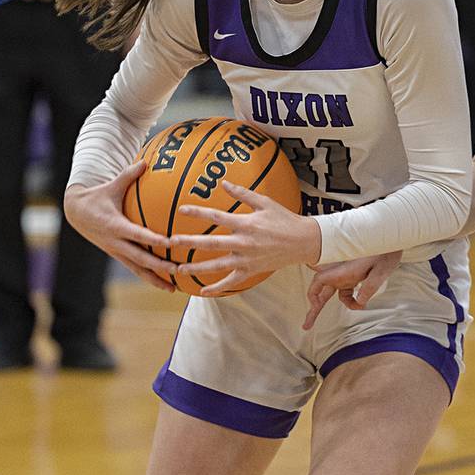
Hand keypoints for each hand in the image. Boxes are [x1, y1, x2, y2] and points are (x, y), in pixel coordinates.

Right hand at [64, 161, 178, 291]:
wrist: (76, 213)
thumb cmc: (98, 196)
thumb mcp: (111, 185)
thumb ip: (129, 175)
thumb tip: (146, 161)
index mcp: (115, 225)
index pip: (136, 234)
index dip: (152, 239)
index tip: (169, 242)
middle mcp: (116, 242)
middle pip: (140, 257)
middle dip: (159, 265)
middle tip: (178, 268)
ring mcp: (116, 251)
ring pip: (138, 269)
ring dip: (156, 279)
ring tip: (174, 287)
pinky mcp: (117, 255)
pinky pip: (135, 269)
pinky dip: (149, 277)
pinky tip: (165, 284)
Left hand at [168, 181, 319, 296]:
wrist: (304, 241)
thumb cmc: (284, 219)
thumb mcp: (264, 202)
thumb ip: (242, 193)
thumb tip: (223, 182)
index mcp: (246, 224)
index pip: (216, 217)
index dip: (198, 212)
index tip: (181, 209)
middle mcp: (244, 243)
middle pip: (211, 243)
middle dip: (189, 242)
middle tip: (171, 242)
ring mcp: (247, 259)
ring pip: (217, 266)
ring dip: (197, 268)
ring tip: (179, 268)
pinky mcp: (251, 271)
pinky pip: (231, 281)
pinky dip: (217, 288)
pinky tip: (202, 291)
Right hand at [302, 250, 400, 329]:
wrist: (390, 241)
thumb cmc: (385, 252)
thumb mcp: (381, 271)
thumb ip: (370, 287)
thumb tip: (360, 303)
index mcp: (343, 271)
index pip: (319, 281)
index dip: (313, 294)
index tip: (314, 306)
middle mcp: (340, 274)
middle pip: (322, 291)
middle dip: (314, 309)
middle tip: (306, 326)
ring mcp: (346, 276)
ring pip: (336, 294)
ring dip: (346, 303)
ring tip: (359, 306)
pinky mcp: (353, 277)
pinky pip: (347, 293)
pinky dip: (353, 300)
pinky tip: (364, 301)